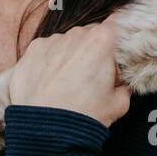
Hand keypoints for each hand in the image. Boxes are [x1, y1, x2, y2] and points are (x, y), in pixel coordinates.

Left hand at [8, 21, 129, 127]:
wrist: (46, 130)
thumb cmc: (85, 115)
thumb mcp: (119, 104)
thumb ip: (125, 85)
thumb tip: (123, 83)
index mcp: (102, 41)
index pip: (116, 25)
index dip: (118, 39)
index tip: (117, 53)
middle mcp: (76, 34)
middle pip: (90, 34)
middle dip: (93, 50)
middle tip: (93, 75)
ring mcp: (51, 40)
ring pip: (67, 42)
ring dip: (70, 55)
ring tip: (68, 83)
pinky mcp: (31, 50)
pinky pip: (46, 50)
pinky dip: (49, 61)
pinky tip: (50, 82)